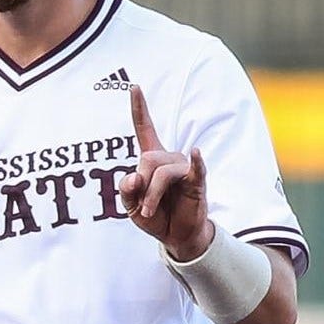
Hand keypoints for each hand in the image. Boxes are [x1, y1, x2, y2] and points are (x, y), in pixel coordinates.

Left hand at [118, 84, 213, 259]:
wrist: (176, 236)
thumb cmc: (155, 216)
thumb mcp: (131, 206)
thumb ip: (126, 191)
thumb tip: (134, 177)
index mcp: (152, 158)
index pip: (145, 128)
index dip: (139, 108)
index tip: (134, 86)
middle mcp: (168, 157)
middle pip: (147, 160)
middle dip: (141, 187)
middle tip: (143, 207)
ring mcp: (184, 167)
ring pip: (161, 173)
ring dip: (151, 197)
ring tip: (150, 212)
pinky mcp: (197, 181)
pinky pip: (194, 169)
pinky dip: (195, 162)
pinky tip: (196, 153)